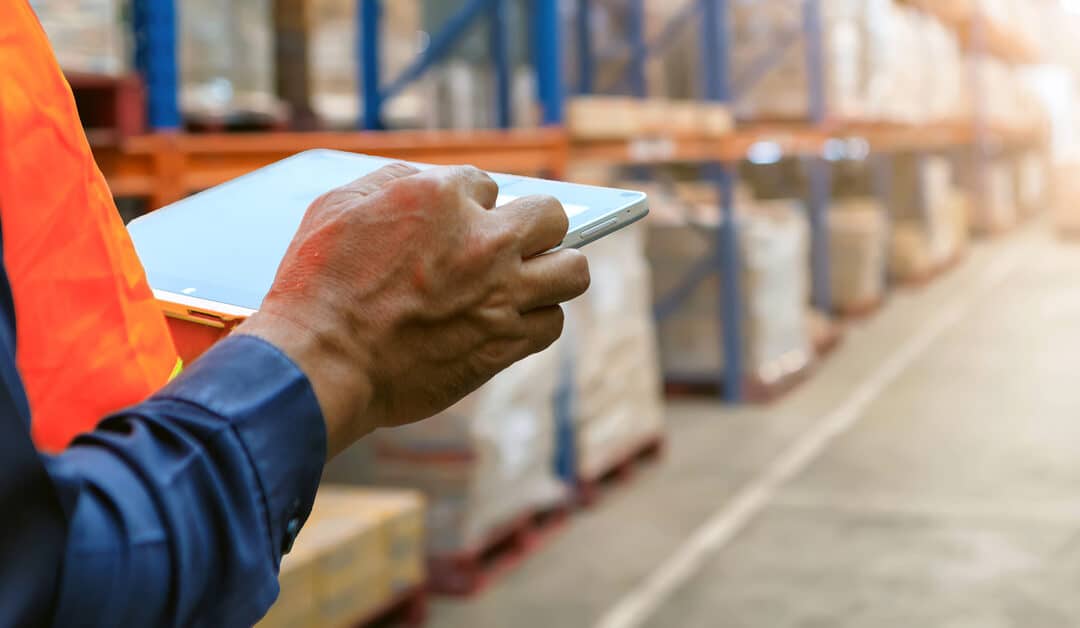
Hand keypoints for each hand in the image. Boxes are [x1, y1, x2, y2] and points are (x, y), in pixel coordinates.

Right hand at [239, 163, 589, 456]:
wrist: (321, 361)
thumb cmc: (316, 284)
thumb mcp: (337, 206)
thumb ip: (391, 183)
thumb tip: (426, 179)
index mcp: (441, 198)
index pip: (487, 184)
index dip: (472, 205)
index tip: (460, 227)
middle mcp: (483, 240)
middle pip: (551, 217)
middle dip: (535, 227)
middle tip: (512, 247)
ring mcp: (501, 293)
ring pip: (573, 270)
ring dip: (554, 272)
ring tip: (530, 282)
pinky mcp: (504, 343)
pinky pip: (553, 324)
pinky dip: (538, 321)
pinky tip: (514, 322)